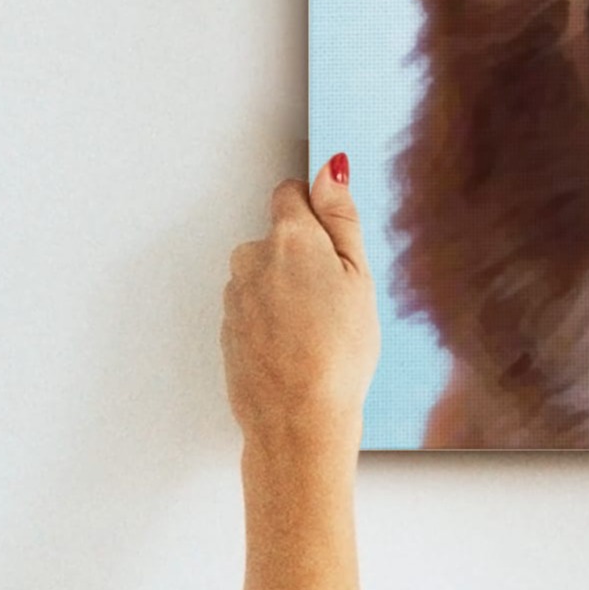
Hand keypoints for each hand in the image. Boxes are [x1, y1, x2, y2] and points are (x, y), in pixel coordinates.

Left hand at [220, 157, 380, 442]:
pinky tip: (299, 352)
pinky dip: (274, 326)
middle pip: (278, 240)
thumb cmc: (336, 355)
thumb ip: (341, 217)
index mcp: (288, 236)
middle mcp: (251, 258)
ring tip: (318, 334)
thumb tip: (331, 168)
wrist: (298, 421)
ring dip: (288, 296)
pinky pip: (255, 313)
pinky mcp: (229, 330)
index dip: (317, 215)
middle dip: (303, 261)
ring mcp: (235, 296)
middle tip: (336, 301)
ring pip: (266, 278)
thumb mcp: (359, 277)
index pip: (291, 193)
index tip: (334, 243)